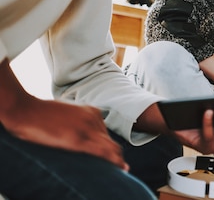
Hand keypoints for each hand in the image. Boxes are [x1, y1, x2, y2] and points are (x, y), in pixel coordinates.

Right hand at [4, 96, 128, 169]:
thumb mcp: (67, 112)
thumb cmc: (42, 112)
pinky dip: (114, 161)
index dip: (109, 145)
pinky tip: (120, 168)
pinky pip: (103, 152)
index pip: (105, 132)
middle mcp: (93, 118)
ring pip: (110, 147)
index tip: (113, 155)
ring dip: (116, 159)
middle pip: (110, 140)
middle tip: (121, 166)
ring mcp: (87, 128)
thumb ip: (78, 119)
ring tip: (120, 169)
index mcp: (91, 111)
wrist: (26, 110)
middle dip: (115, 154)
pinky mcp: (78, 140)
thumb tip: (79, 131)